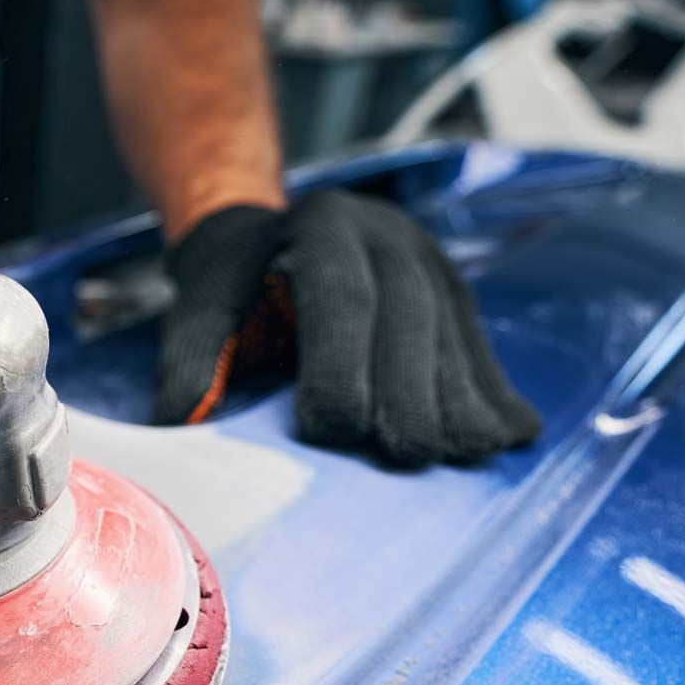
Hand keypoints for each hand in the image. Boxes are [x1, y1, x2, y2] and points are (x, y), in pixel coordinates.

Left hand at [155, 192, 541, 465]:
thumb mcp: (203, 303)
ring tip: (460, 457)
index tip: (334, 430)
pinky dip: (493, 394)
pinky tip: (505, 438)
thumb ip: (192, 355)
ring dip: (462, 400)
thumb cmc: (236, 282)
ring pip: (455, 333)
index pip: (342, 298)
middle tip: (407, 457)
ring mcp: (431, 262)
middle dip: (412, 390)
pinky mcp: (457, 296)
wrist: (276, 235)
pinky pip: (481, 347)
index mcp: (324, 227)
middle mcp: (389, 235)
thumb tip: (179, 420)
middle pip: (411, 316)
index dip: (344, 365)